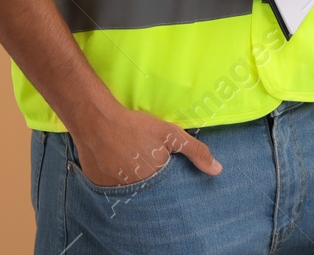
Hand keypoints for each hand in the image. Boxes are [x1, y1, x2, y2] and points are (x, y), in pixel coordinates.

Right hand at [70, 105, 221, 186]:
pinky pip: (111, 189)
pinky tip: (115, 164)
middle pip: (148, 193)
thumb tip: (218, 170)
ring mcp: (114, 190)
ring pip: (130, 192)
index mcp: (154, 181)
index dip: (166, 181)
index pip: (167, 193)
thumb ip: (195, 151)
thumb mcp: (170, 134)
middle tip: (143, 162)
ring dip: (132, 182)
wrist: (95, 119)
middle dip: (149, 182)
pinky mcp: (99, 187)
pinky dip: (115, 181)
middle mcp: (134, 191)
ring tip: (129, 162)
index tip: (161, 168)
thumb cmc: (134, 126)